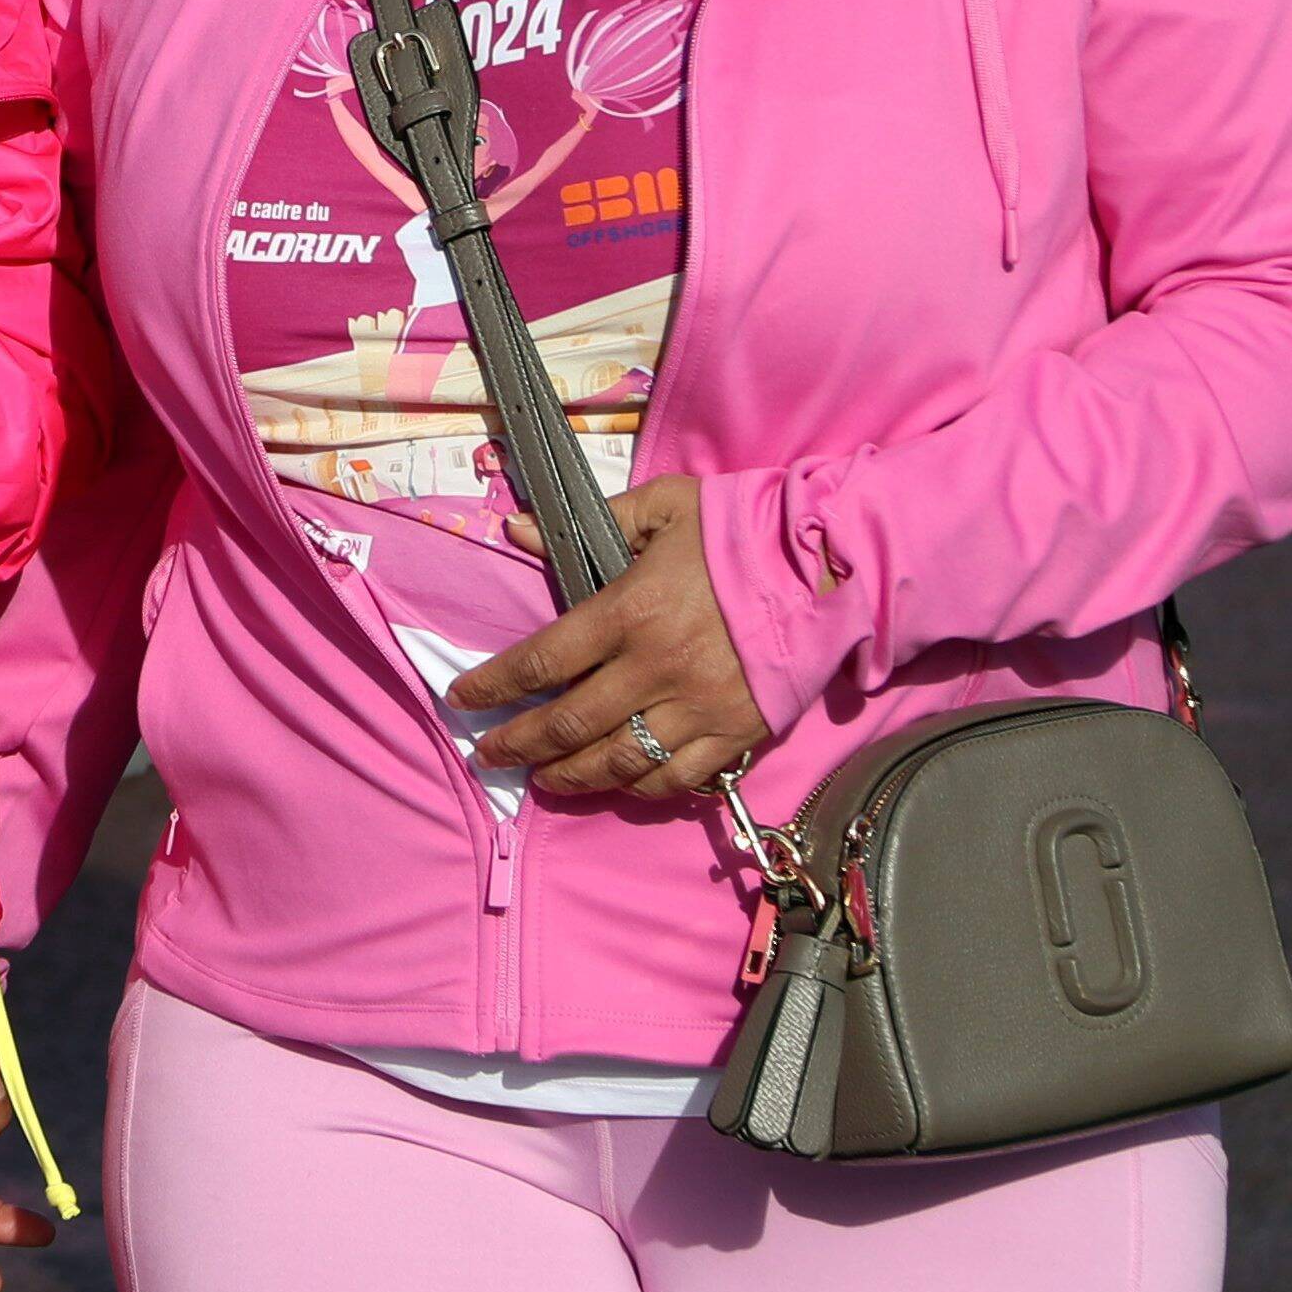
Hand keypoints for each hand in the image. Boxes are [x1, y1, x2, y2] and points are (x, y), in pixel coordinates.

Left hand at [461, 473, 762, 797]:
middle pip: (568, 724)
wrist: (828, 568)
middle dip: (517, 745)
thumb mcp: (664, 505)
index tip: (463, 700)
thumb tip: (514, 528)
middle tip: (487, 756)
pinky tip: (618, 783)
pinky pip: (678, 777)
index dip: (493, 686)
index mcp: (630, 611)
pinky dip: (641, 786)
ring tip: (542, 779)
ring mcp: (697, 707)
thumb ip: (592, 521)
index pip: (540, 661)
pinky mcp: (737, 733)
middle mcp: (656, 668)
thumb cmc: (740, 531)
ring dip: (571, 777)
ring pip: (618, 761)